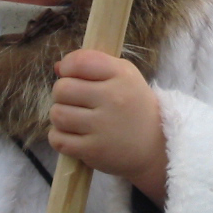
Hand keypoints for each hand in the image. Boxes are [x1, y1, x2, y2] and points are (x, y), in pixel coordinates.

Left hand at [49, 49, 167, 205]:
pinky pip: (58, 139)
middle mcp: (113, 98)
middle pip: (62, 89)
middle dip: (62, 94)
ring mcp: (103, 126)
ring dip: (60, 116)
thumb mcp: (124, 76)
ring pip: (57, 114)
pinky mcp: (94, 150)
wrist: (155, 145)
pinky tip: (73, 135)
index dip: (67, 66)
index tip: (70, 74)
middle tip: (75, 100)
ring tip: (74, 119)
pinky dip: (59, 137)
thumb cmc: (134, 106)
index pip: (79, 61)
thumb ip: (92, 65)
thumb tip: (58, 67)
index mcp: (122, 75)